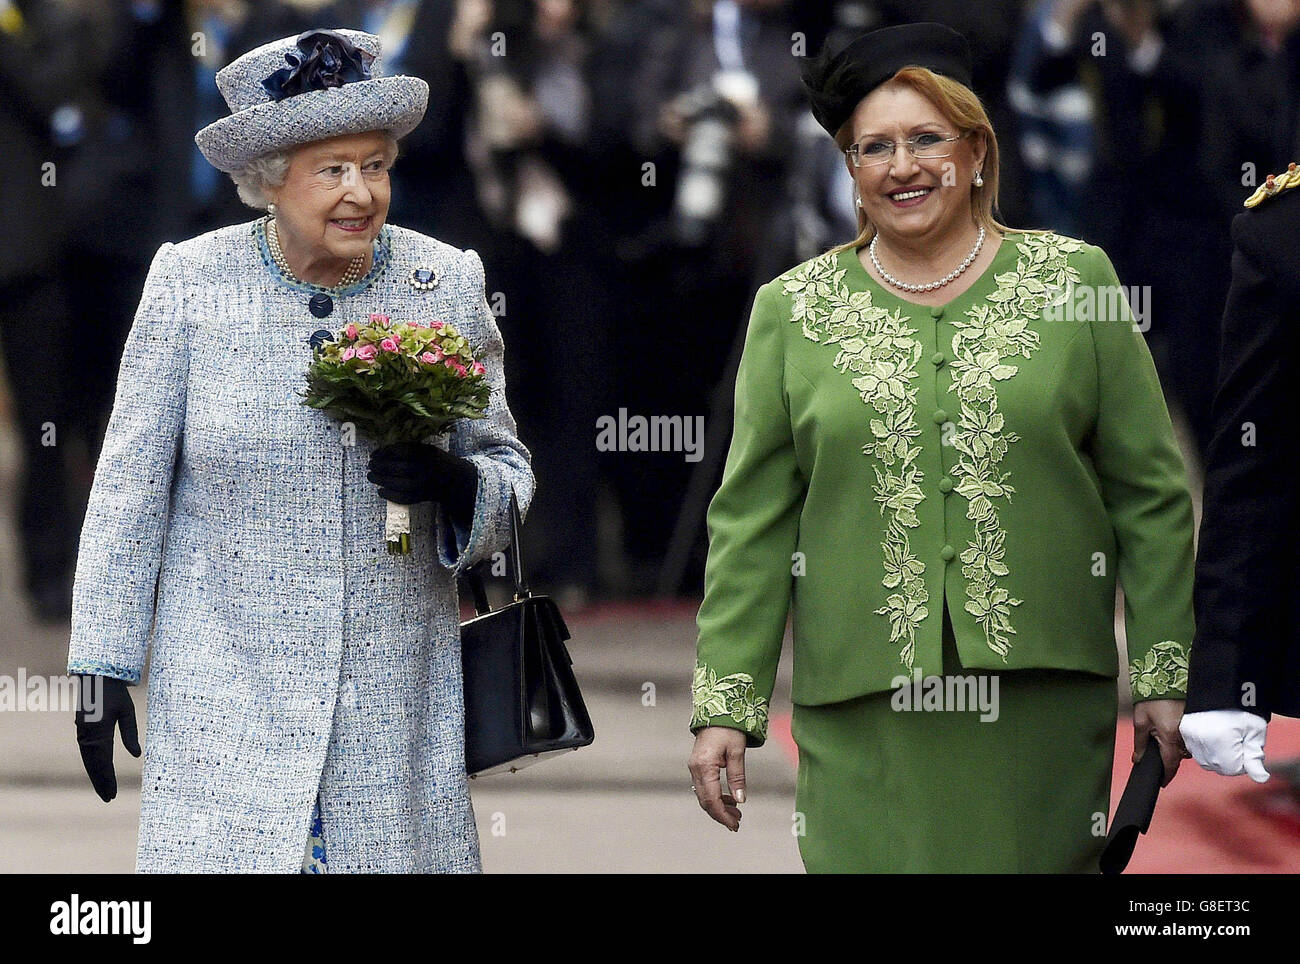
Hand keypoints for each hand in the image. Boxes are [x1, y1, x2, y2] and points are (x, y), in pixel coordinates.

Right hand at [74, 675, 140, 801]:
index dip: (108, 780)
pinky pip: (87, 753)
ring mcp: (82, 734)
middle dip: (101, 782)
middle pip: (94, 765)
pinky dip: (92, 765)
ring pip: (88, 761)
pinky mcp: (82, 731)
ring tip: (104, 790)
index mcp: (99, 733)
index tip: (112, 795)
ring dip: (96, 776)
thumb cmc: (115, 694)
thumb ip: (130, 734)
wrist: (97, 678)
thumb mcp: (127, 712)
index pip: (104, 763)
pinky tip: (97, 772)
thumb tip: (137, 755)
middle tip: (109, 799)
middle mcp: (87, 736)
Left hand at [367, 441, 478, 526]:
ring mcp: (426, 484)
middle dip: (380, 467)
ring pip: (400, 484)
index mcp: (427, 453)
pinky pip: (405, 498)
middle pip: (399, 468)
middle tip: (370, 465)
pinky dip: (390, 495)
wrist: (457, 480)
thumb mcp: (427, 449)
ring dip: (382, 480)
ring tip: (371, 476)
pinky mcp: (423, 497)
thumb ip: (409, 449)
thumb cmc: (437, 462)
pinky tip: (381, 491)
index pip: (401, 451)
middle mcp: (427, 469)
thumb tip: (382, 453)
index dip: (384, 453)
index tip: (374, 454)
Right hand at [688, 726, 747, 830]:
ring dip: (718, 807)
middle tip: (737, 823)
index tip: (734, 825)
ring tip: (736, 813)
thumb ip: (737, 777)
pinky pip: (704, 787)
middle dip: (720, 814)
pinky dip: (715, 797)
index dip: (722, 815)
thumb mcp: (737, 752)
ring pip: (703, 796)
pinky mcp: (697, 766)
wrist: (717, 711)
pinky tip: (728, 799)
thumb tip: (740, 800)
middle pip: (705, 801)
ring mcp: (694, 767)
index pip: (712, 799)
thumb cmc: (729, 729)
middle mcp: (695, 769)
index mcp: (704, 766)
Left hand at [1132, 698, 1188, 786]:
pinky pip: (1186, 739)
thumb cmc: (1151, 699)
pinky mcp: (1192, 723)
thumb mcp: (1140, 721)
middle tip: (1154, 755)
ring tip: (1160, 740)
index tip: (1161, 783)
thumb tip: (1137, 759)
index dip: (1166, 776)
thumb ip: (1139, 743)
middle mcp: (1184, 736)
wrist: (1166, 679)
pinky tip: (1168, 733)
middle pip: (1178, 758)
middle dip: (1167, 760)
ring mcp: (1190, 730)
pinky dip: (1178, 741)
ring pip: (1183, 749)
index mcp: (1170, 737)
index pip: (1170, 764)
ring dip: (1173, 750)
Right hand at [1179, 709, 1269, 782]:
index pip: (1233, 768)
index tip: (1246, 743)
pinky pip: (1194, 751)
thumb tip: (1260, 778)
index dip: (1244, 760)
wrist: (1220, 685)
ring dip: (1216, 755)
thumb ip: (1255, 757)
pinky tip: (1213, 736)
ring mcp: (1189, 735)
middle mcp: (1200, 740)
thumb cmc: (1241, 707)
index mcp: (1219, 740)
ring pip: (1205, 761)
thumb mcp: (1255, 731)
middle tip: (1237, 738)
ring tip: (1225, 737)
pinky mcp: (1183, 731)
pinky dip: (1205, 749)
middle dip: (1230, 759)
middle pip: (1217, 766)